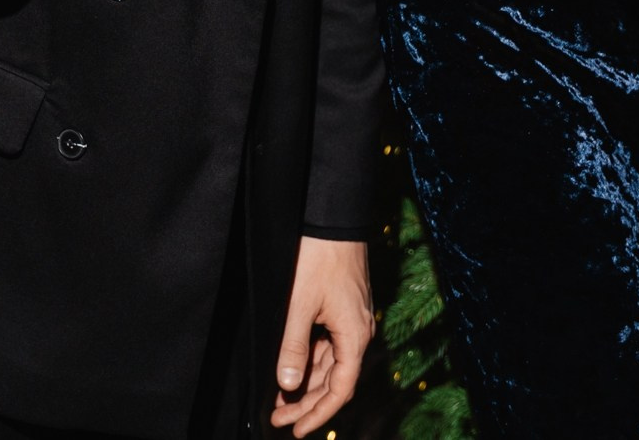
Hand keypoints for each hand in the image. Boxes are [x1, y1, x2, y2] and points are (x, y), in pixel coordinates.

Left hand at [269, 235, 373, 430]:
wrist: (332, 219)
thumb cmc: (317, 258)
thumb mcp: (297, 305)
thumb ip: (292, 347)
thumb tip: (288, 383)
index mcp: (354, 335)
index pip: (341, 389)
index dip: (319, 414)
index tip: (297, 430)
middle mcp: (359, 331)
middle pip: (337, 380)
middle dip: (308, 403)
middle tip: (279, 417)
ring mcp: (353, 319)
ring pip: (333, 364)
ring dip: (308, 383)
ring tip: (280, 398)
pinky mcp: (344, 309)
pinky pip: (330, 345)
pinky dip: (312, 362)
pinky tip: (293, 368)